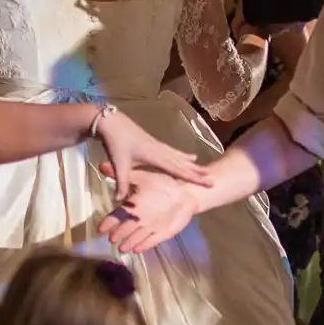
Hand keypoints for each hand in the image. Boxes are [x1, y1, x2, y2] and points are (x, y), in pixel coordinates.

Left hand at [94, 109, 211, 202]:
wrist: (111, 122)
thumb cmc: (116, 143)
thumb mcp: (119, 165)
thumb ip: (122, 183)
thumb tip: (121, 202)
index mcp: (155, 156)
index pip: (178, 169)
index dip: (193, 177)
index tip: (207, 182)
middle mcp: (160, 151)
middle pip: (182, 163)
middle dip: (196, 171)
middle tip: (211, 178)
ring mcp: (157, 145)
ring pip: (178, 156)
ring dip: (191, 163)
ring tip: (203, 167)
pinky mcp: (153, 143)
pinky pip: (172, 151)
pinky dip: (181, 155)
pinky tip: (186, 155)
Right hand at [97, 165, 202, 252]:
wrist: (186, 191)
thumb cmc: (163, 183)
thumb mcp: (143, 177)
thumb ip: (125, 176)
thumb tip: (103, 166)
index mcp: (134, 205)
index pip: (118, 215)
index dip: (110, 222)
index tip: (101, 228)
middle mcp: (140, 218)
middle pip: (127, 228)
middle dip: (119, 234)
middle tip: (111, 239)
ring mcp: (151, 226)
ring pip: (137, 236)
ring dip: (129, 242)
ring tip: (122, 248)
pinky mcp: (163, 233)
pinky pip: (152, 240)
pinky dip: (145, 245)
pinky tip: (137, 249)